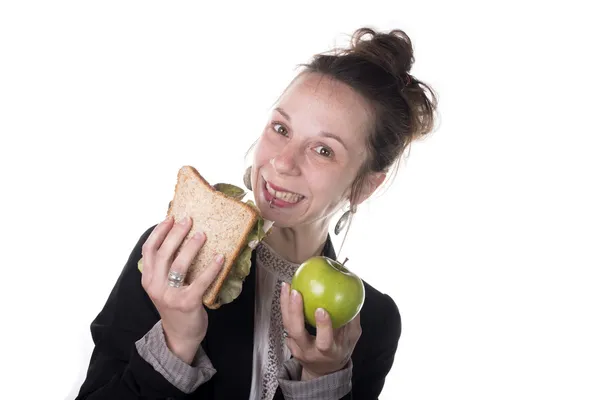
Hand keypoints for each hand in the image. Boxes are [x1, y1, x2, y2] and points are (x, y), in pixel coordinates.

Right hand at [140, 215, 223, 363]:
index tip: (170, 217)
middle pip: (164, 253)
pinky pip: (200, 281)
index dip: (159, 231)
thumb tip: (181, 237)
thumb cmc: (175, 305)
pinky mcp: (187, 303)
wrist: (180, 336)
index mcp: (148, 279)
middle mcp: (155, 286)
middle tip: (189, 220)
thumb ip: (166, 267)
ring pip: (179, 265)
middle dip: (176, 233)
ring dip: (191, 247)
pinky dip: (211, 268)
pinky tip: (220, 258)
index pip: (149, 250)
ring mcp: (170, 295)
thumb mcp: (163, 286)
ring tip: (203, 234)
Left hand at [280, 282, 361, 379]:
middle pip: (297, 333)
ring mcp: (297, 348)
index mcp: (328, 352)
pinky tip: (286, 290)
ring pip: (287, 326)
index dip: (322, 326)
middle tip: (296, 292)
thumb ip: (352, 319)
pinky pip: (285, 323)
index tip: (321, 309)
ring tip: (287, 285)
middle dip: (295, 311)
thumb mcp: (352, 338)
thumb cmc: (340, 349)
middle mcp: (309, 351)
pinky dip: (284, 306)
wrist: (323, 370)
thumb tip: (354, 295)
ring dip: (285, 304)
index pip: (324, 342)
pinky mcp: (290, 342)